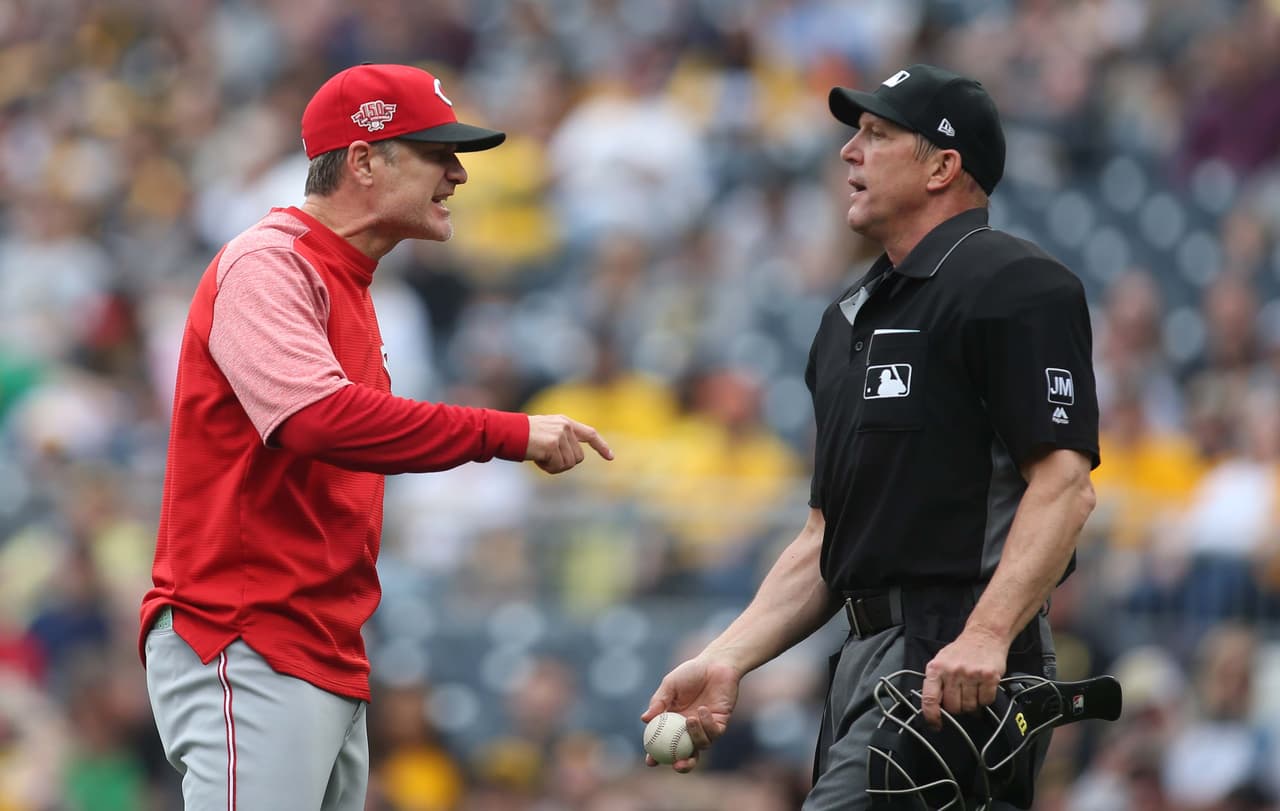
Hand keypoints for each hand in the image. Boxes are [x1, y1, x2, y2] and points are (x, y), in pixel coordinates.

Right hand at [525, 414, 612, 473]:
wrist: (506, 432)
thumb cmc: (521, 436)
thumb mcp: (545, 433)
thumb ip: (561, 441)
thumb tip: (574, 459)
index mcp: (564, 422)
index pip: (590, 434)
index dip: (601, 446)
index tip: (611, 457)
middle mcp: (565, 427)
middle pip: (578, 457)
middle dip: (564, 463)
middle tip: (546, 458)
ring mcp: (560, 435)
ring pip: (569, 463)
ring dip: (555, 466)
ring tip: (540, 457)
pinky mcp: (553, 444)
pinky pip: (558, 466)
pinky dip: (548, 468)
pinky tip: (537, 459)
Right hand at [641, 656, 740, 772]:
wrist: (715, 664)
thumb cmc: (690, 673)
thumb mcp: (670, 685)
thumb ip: (659, 702)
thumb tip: (644, 719)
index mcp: (673, 723)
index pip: (664, 745)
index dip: (656, 756)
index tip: (650, 761)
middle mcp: (689, 729)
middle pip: (687, 756)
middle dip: (683, 765)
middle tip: (677, 764)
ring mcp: (706, 728)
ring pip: (701, 745)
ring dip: (695, 736)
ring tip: (690, 719)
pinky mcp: (720, 723)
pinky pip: (714, 733)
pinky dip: (707, 724)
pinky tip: (703, 709)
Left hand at [920, 626, 1007, 728]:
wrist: (984, 635)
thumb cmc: (961, 651)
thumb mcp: (940, 661)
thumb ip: (935, 683)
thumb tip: (933, 709)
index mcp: (936, 668)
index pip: (929, 699)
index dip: (931, 716)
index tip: (935, 725)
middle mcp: (953, 671)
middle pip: (953, 707)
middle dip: (957, 708)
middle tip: (961, 698)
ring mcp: (972, 674)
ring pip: (970, 707)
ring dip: (972, 704)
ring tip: (972, 690)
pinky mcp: (989, 676)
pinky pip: (986, 701)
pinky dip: (985, 700)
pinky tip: (982, 688)